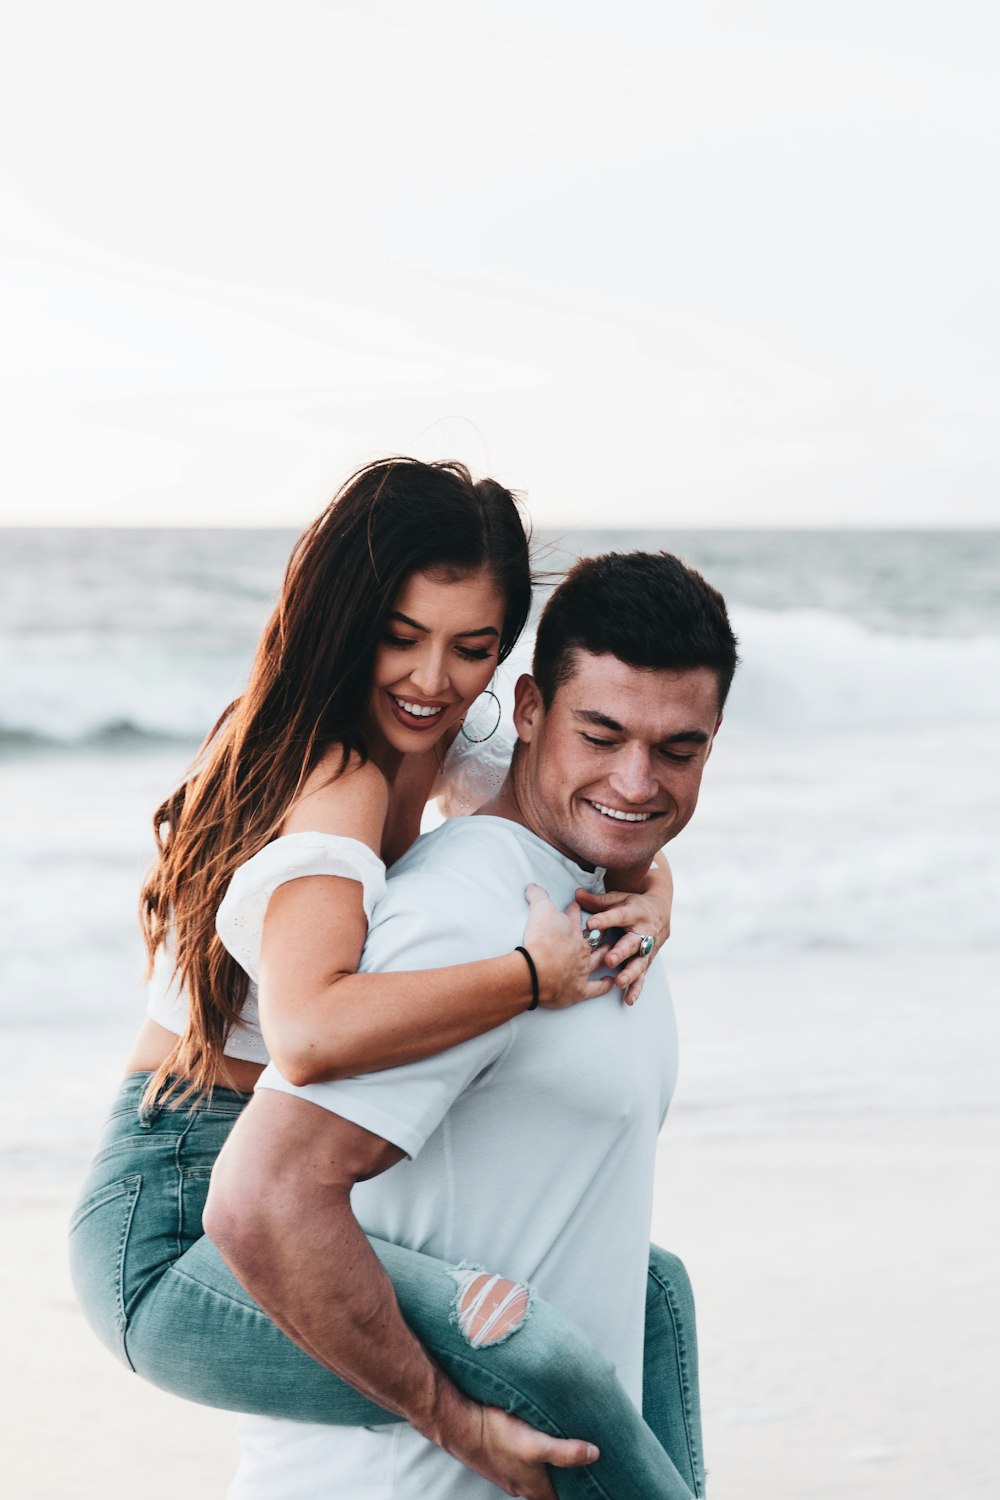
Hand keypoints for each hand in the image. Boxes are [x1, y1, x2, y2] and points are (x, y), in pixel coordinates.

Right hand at [442, 1398, 598, 1498]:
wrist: (458, 1424)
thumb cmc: (496, 1435)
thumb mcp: (536, 1444)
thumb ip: (565, 1452)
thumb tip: (594, 1454)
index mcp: (533, 1487)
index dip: (577, 1494)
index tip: (593, 1485)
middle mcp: (520, 1485)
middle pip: (548, 1489)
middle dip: (564, 1479)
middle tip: (583, 1463)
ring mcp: (507, 1472)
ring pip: (533, 1474)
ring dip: (546, 1466)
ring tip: (563, 1447)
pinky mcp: (497, 1457)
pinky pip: (519, 1461)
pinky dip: (531, 1455)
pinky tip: (533, 1436)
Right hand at [522, 884, 614, 1008]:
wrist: (538, 970)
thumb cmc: (541, 939)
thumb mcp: (538, 911)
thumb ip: (536, 897)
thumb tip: (532, 885)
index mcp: (571, 930)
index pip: (574, 916)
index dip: (574, 910)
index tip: (576, 906)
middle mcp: (581, 948)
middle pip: (593, 938)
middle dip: (599, 933)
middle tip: (603, 929)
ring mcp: (582, 969)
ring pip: (598, 960)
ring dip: (604, 955)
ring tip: (610, 950)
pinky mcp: (580, 990)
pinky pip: (598, 988)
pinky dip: (605, 985)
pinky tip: (611, 982)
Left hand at [575, 884, 669, 1004]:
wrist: (660, 911)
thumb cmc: (632, 905)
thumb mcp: (618, 899)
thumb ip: (598, 901)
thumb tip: (577, 894)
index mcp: (634, 912)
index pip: (618, 915)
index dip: (604, 920)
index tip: (590, 924)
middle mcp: (643, 931)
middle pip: (632, 943)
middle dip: (621, 952)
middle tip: (608, 959)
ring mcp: (647, 948)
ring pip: (639, 962)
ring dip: (629, 973)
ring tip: (619, 982)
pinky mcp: (647, 961)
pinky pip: (643, 976)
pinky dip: (636, 988)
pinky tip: (628, 999)